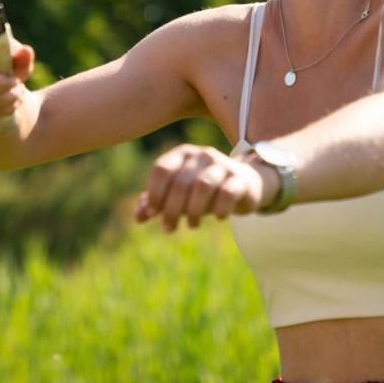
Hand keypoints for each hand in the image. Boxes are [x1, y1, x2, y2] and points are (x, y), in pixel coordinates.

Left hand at [135, 144, 267, 230]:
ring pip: (203, 185)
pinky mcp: (240, 179)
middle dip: (172, 210)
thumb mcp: (179, 195)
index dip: (155, 193)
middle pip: (180, 182)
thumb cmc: (203, 189)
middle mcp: (201, 155)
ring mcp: (222, 165)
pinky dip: (220, 209)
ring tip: (192, 225)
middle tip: (169, 228)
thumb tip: (138, 217)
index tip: (153, 213)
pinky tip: (218, 218)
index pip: (162, 169)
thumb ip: (157, 202)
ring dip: (194, 211)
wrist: (245, 184)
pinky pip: (227, 193)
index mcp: (182, 154)